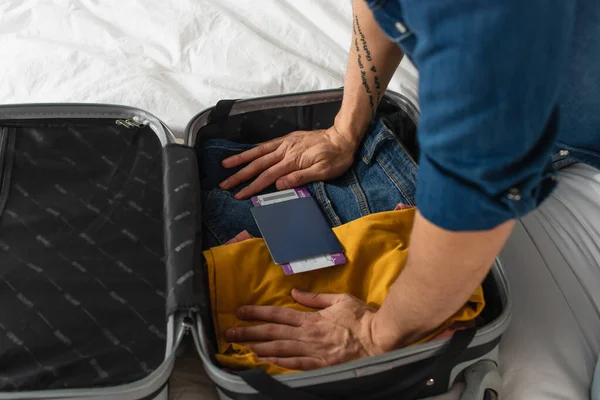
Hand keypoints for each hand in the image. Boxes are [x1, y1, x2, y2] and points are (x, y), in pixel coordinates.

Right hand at [219, 126, 356, 198]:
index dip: (252, 187)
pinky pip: (267, 144)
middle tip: (225, 184)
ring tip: (225, 164)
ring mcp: (285, 144)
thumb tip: (278, 185)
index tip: (239, 195)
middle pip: (258, 165)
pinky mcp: (288, 139)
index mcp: (292, 161)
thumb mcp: (324, 171)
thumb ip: (300, 178)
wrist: (343, 137)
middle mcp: (285, 151)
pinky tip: (246, 154)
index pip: (267, 176)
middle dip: (240, 175)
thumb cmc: (336, 157)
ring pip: (258, 152)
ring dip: (241, 159)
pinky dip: (254, 149)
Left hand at [224, 289, 387, 370]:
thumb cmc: (361, 318)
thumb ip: (315, 298)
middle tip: (230, 333)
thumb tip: (295, 292)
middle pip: (272, 333)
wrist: (379, 338)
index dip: (257, 312)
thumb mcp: (339, 299)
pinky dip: (277, 364)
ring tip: (241, 348)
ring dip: (258, 348)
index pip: (278, 314)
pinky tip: (264, 363)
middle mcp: (307, 335)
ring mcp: (312, 352)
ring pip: (279, 349)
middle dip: (249, 332)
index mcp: (310, 318)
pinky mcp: (319, 366)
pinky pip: (294, 365)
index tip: (241, 312)